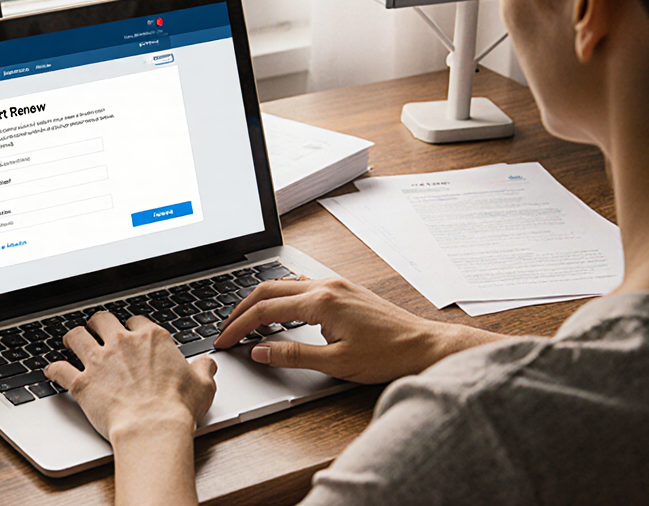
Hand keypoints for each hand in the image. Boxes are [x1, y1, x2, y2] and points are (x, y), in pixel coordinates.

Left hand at [45, 312, 216, 441]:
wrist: (152, 427)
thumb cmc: (177, 408)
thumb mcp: (203, 385)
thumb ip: (204, 370)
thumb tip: (207, 364)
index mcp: (152, 338)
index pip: (136, 321)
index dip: (132, 327)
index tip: (130, 334)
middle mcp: (123, 342)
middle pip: (102, 319)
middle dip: (97, 323)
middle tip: (96, 329)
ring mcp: (100, 360)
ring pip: (76, 335)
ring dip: (72, 338)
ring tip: (70, 341)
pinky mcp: (82, 381)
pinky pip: (59, 369)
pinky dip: (53, 370)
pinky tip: (51, 371)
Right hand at [214, 277, 502, 383]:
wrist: (425, 346)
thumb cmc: (387, 355)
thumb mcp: (336, 363)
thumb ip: (293, 355)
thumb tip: (259, 350)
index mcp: (321, 302)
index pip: (265, 311)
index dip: (238, 326)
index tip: (223, 341)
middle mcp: (326, 286)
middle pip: (268, 290)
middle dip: (242, 309)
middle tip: (226, 330)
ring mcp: (335, 285)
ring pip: (284, 285)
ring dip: (260, 301)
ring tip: (246, 323)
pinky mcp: (343, 290)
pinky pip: (301, 286)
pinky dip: (281, 298)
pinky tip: (279, 313)